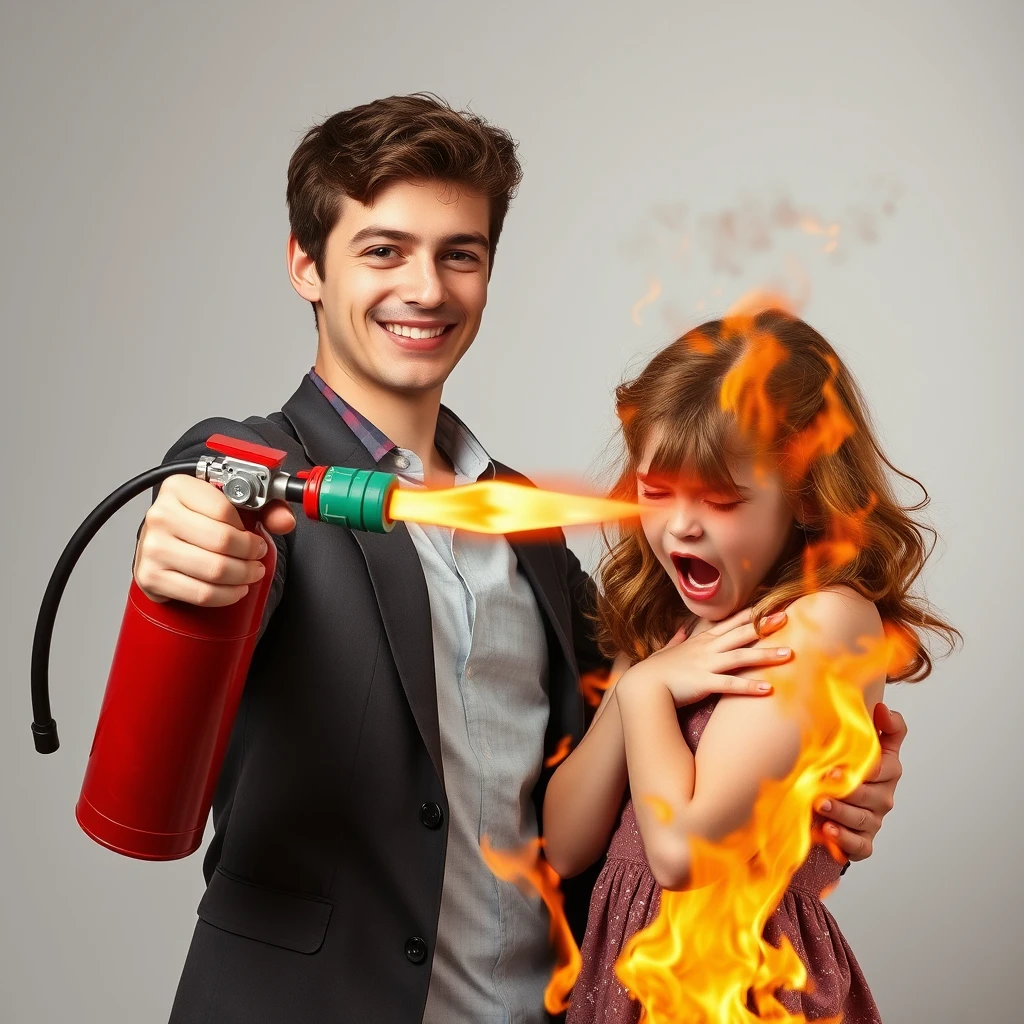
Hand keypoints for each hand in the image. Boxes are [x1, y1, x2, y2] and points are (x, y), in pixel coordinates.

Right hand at [134, 473, 295, 606]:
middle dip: (250, 555)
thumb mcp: (230, 504)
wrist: (165, 540)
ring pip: (214, 570)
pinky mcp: (151, 577)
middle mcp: (160, 515)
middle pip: (221, 542)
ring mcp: (152, 547)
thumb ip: (266, 507)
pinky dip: (227, 595)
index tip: (255, 538)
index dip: (247, 529)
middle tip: (257, 557)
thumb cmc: (198, 521)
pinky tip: (235, 588)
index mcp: (178, 488)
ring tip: (250, 573)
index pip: (224, 511)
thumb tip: (284, 521)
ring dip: (242, 576)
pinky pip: (201, 593)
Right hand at [620, 607, 792, 707]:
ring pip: (741, 656)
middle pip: (741, 633)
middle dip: (765, 625)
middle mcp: (706, 649)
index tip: (768, 605)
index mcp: (701, 641)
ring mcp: (706, 665)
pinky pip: (731, 684)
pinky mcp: (704, 682)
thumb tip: (681, 631)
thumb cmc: (655, 670)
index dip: (750, 614)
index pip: (730, 623)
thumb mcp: (666, 651)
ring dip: (766, 655)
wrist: (642, 685)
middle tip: (787, 617)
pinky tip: (768, 689)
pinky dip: (750, 686)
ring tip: (789, 653)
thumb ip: (676, 640)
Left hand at [818, 702, 906, 861]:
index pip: (885, 766)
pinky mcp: (863, 842)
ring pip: (861, 817)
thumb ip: (878, 727)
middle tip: (826, 780)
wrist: (828, 806)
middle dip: (849, 787)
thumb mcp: (860, 745)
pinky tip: (827, 829)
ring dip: (840, 811)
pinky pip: (858, 844)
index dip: (870, 763)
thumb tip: (883, 708)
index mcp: (886, 770)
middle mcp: (883, 796)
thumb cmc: (845, 769)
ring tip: (820, 803)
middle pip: (872, 793)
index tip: (850, 759)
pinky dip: (843, 838)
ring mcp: (873, 820)